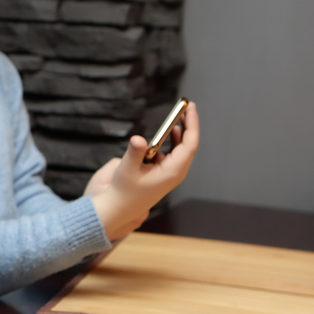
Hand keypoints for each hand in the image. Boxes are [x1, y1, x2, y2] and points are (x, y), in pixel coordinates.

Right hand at [90, 102, 199, 240]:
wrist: (121, 208)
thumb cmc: (124, 190)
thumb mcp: (127, 169)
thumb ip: (134, 152)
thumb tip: (138, 139)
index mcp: (172, 171)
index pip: (190, 144)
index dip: (192, 124)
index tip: (189, 107)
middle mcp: (176, 172)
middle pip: (189, 144)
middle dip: (188, 124)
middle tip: (185, 106)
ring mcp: (172, 173)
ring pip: (182, 149)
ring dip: (181, 132)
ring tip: (178, 116)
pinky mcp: (165, 174)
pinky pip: (174, 154)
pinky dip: (172, 141)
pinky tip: (168, 133)